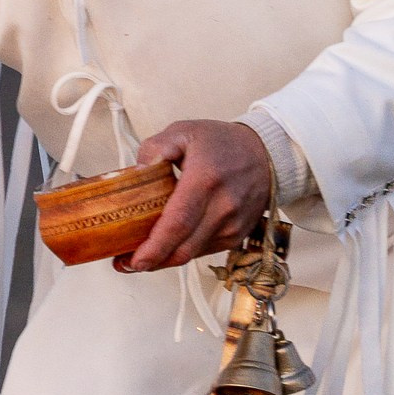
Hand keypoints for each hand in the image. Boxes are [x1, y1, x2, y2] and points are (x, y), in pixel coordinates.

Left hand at [116, 119, 275, 273]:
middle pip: (183, 248)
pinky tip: (167, 247)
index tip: (133, 259)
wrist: (267, 154)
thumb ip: (155, 148)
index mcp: (205, 180)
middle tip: (126, 263)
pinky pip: (203, 251)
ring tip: (141, 256)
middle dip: (152, 262)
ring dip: (165, 260)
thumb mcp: (184, 131)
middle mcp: (223, 207)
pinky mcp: (236, 236)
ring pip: (192, 255)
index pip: (177, 223)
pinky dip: (182, 252)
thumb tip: (136, 173)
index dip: (154, 247)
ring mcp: (232, 225)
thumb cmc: (223, 143)